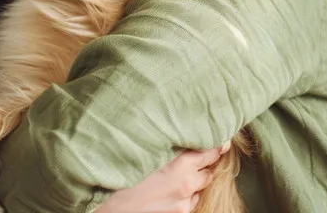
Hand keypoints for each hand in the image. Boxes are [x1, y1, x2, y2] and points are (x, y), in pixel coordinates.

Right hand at [96, 142, 230, 212]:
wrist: (105, 201)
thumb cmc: (121, 170)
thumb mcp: (145, 146)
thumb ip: (166, 137)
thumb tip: (177, 124)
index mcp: (182, 163)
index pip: (212, 149)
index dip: (217, 140)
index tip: (220, 132)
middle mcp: (187, 184)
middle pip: (210, 169)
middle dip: (208, 159)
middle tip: (203, 147)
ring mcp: (182, 202)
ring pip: (201, 186)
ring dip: (198, 176)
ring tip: (186, 167)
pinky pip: (191, 201)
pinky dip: (188, 191)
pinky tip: (175, 184)